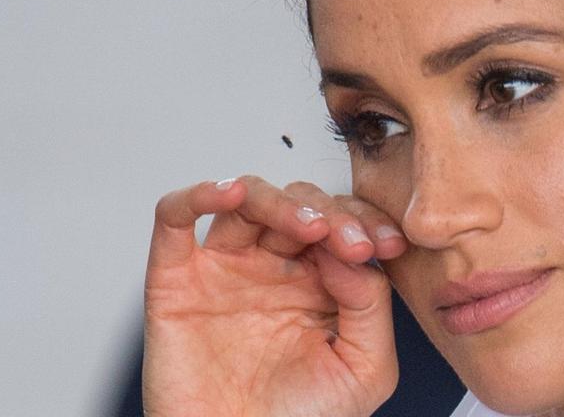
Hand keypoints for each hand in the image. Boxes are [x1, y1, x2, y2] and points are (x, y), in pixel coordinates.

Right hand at [142, 176, 408, 416]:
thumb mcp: (365, 368)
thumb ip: (371, 305)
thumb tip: (348, 252)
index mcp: (320, 282)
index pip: (342, 224)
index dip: (366, 222)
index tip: (389, 243)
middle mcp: (272, 267)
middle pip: (298, 203)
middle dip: (331, 214)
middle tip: (352, 243)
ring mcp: (224, 269)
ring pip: (246, 200)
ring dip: (280, 200)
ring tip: (309, 226)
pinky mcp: (175, 280)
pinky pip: (174, 218)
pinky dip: (198, 194)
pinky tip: (231, 194)